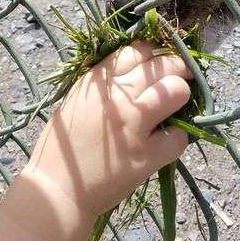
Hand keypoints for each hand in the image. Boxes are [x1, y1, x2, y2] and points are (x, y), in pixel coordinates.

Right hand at [23, 42, 191, 217]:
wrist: (57, 190)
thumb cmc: (64, 146)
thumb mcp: (78, 100)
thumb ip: (105, 84)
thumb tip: (136, 72)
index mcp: (99, 82)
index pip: (138, 50)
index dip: (156, 52)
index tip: (161, 60)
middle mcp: (119, 98)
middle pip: (164, 65)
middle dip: (178, 67)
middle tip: (182, 77)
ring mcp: (134, 125)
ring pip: (176, 92)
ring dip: (181, 96)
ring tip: (175, 106)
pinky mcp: (146, 156)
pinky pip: (178, 137)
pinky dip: (177, 138)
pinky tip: (167, 142)